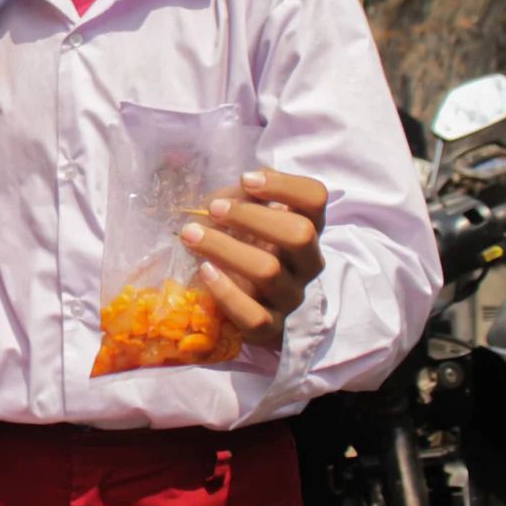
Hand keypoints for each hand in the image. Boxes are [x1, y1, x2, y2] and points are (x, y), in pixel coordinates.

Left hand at [181, 169, 328, 349]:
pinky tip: (205, 271)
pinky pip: (255, 316)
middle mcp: (307, 262)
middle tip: (213, 208)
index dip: (285, 185)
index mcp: (306, 227)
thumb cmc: (237, 243)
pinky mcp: (270, 326)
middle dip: (251, 217)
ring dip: (225, 248)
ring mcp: (291, 296)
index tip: (246, 179)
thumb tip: (240, 185)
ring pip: (269, 271)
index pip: (315, 198)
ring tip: (191, 235)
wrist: (235, 301)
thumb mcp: (239, 214)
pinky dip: (226, 293)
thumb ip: (241, 196)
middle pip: (300, 234)